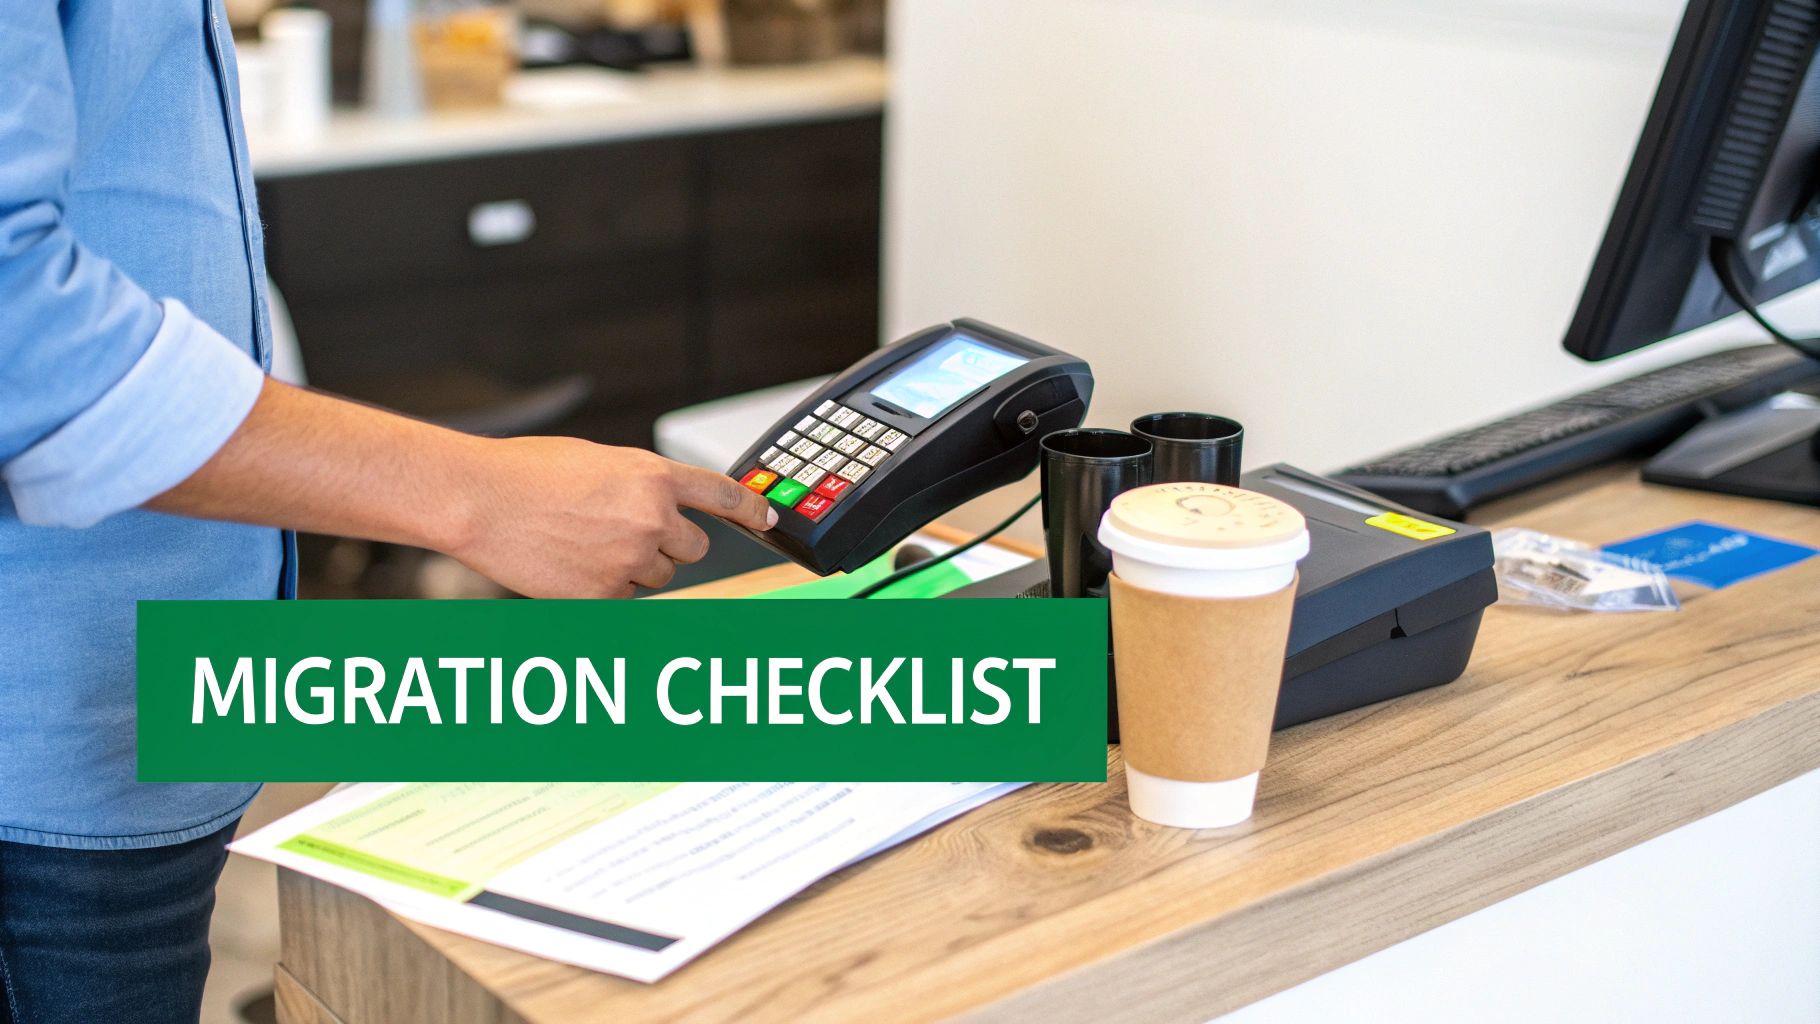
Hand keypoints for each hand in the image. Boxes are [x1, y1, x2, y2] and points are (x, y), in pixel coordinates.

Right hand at [447, 437, 776, 597]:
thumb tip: (669, 504)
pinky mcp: (604, 594)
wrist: (480, 500)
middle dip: (670, 544)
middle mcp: (651, 518)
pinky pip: (625, 598)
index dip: (752, 509)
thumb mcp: (601, 461)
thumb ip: (644, 483)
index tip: (767, 517)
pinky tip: (572, 563)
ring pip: (660, 576)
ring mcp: (629, 560)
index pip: (724, 495)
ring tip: (587, 542)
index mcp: (654, 477)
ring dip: (636, 566)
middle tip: (627, 531)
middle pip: (693, 548)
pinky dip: (605, 587)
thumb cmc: (528, 473)